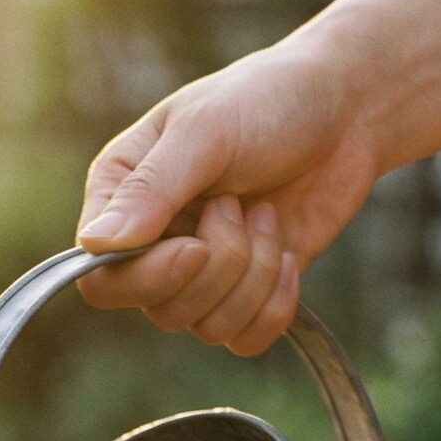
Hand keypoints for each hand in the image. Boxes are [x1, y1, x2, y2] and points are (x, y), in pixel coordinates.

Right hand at [74, 37, 382, 353]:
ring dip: (253, 275)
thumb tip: (93, 244)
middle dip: (218, 265)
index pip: (102, 278)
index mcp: (120, 197)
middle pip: (160, 309)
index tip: (195, 246)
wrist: (346, 110)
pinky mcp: (245, 293)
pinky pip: (244, 340)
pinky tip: (288, 255)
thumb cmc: (267, 100)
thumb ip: (151, 188)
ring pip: (207, 327)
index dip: (148, 278)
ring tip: (267, 215)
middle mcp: (152, 244)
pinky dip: (275, 305)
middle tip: (239, 204)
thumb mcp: (205, 131)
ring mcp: (199, 273)